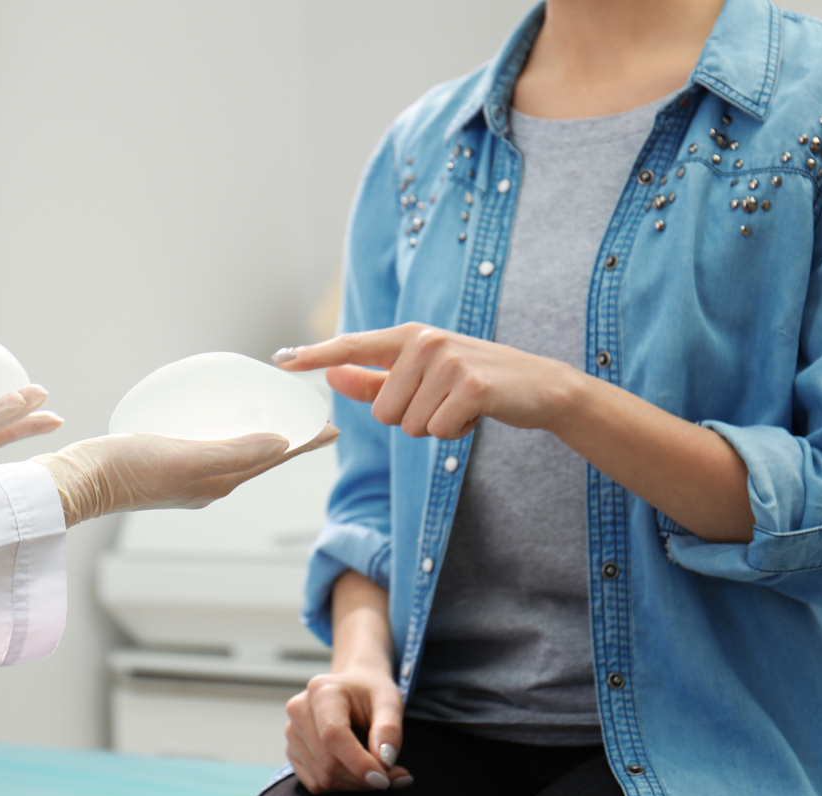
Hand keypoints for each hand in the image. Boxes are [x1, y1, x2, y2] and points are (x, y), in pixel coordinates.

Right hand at [30, 424, 338, 526]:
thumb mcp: (186, 457)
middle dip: (290, 440)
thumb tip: (281, 443)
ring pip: (239, 453)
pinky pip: (212, 447)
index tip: (333, 428)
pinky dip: (229, 434)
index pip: (274, 458)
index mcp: (220, 482)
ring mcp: (189, 477)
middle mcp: (210, 483)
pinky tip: (220, 421)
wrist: (79, 482)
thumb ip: (234, 451)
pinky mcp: (168, 466)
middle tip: (313, 421)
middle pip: (262, 456)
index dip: (304, 442)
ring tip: (278, 421)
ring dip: (262, 438)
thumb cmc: (128, 470)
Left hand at [274, 324, 582, 438]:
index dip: (316, 355)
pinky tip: (476, 414)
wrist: (538, 387)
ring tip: (461, 406)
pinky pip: (436, 432)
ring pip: (409, 426)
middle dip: (412, 420)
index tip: (283, 360)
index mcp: (408, 337)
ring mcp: (447, 361)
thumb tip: (330, 375)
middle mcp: (424, 342)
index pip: (352, 346)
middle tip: (445, 402)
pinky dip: (455, 433)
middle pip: (382, 413)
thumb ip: (374, 378)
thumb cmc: (474, 383)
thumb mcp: (423, 377)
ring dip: (435, 427)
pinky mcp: (469, 386)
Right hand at [285, 664, 411, 793]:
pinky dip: (342, 786)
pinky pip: (316, 784)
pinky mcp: (292, 751)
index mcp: (322, 691)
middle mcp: (299, 710)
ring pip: (323, 778)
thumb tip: (385, 761)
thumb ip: (390, 729)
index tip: (385, 779)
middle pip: (328, 763)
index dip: (359, 763)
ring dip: (356, 784)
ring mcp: (292, 732)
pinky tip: (358, 771)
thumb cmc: (372, 692)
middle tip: (395, 775)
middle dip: (364, 778)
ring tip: (379, 771)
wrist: (354, 687)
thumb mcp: (390, 701)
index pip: (333, 736)